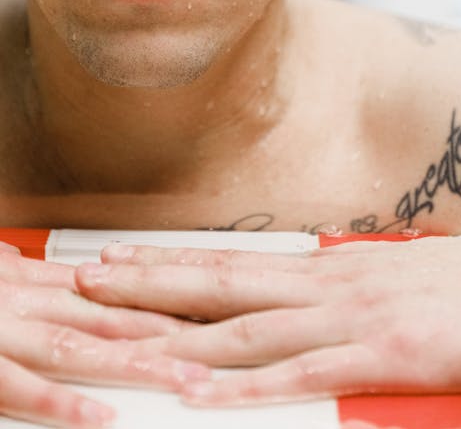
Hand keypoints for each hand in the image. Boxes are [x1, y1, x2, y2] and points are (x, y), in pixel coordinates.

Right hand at [0, 242, 208, 427]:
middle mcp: (24, 298)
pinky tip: (102, 417)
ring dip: (138, 363)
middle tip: (218, 344)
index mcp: (29, 278)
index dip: (157, 301)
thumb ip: (27, 274)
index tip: (202, 309)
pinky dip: (61, 402)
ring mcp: (3, 330)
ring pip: (79, 346)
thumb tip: (53, 266)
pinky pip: (20, 386)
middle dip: (167, 331)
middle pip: (108, 315)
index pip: (107, 291)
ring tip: (187, 378)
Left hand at [75, 236, 460, 406]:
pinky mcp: (386, 357)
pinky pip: (304, 375)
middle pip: (220, 286)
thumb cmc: (457, 287)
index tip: (117, 260)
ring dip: (178, 338)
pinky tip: (202, 396)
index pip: (228, 264)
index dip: (168, 263)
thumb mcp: (388, 279)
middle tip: (88, 282)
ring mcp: (352, 320)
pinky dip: (247, 387)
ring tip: (117, 340)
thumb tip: (299, 288)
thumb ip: (338, 289)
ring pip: (246, 331)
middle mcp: (325, 288)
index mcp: (325, 272)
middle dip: (149, 286)